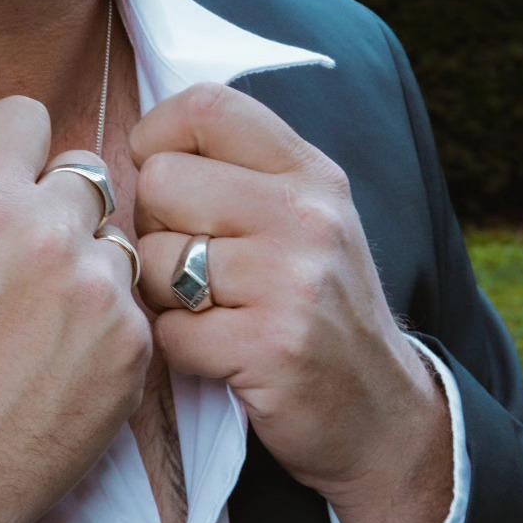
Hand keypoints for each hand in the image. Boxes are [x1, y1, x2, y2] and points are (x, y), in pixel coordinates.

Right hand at [0, 96, 152, 522]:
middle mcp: (49, 235)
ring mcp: (100, 291)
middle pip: (81, 170)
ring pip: (111, 235)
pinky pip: (131, 298)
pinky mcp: (135, 343)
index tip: (9, 165)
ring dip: (84, 258)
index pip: (26, 115)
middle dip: (53, 199)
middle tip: (25, 248)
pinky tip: (66, 351)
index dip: (12, 141)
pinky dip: (105, 316)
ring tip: (45, 310)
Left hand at [129, 82, 447, 515]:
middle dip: (155, 225)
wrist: (383, 416)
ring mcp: (292, 280)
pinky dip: (179, 347)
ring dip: (164, 293)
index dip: (157, 135)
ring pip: (156, 256)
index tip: (162, 175)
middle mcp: (306, 215)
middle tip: (190, 261)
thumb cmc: (318, 305)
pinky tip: (220, 352)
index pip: (205, 105)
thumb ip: (237, 170)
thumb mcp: (302, 216)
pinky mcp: (272, 347)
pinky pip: (168, 329)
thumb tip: (139, 144)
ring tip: (211, 309)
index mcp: (308, 172)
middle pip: (160, 180)